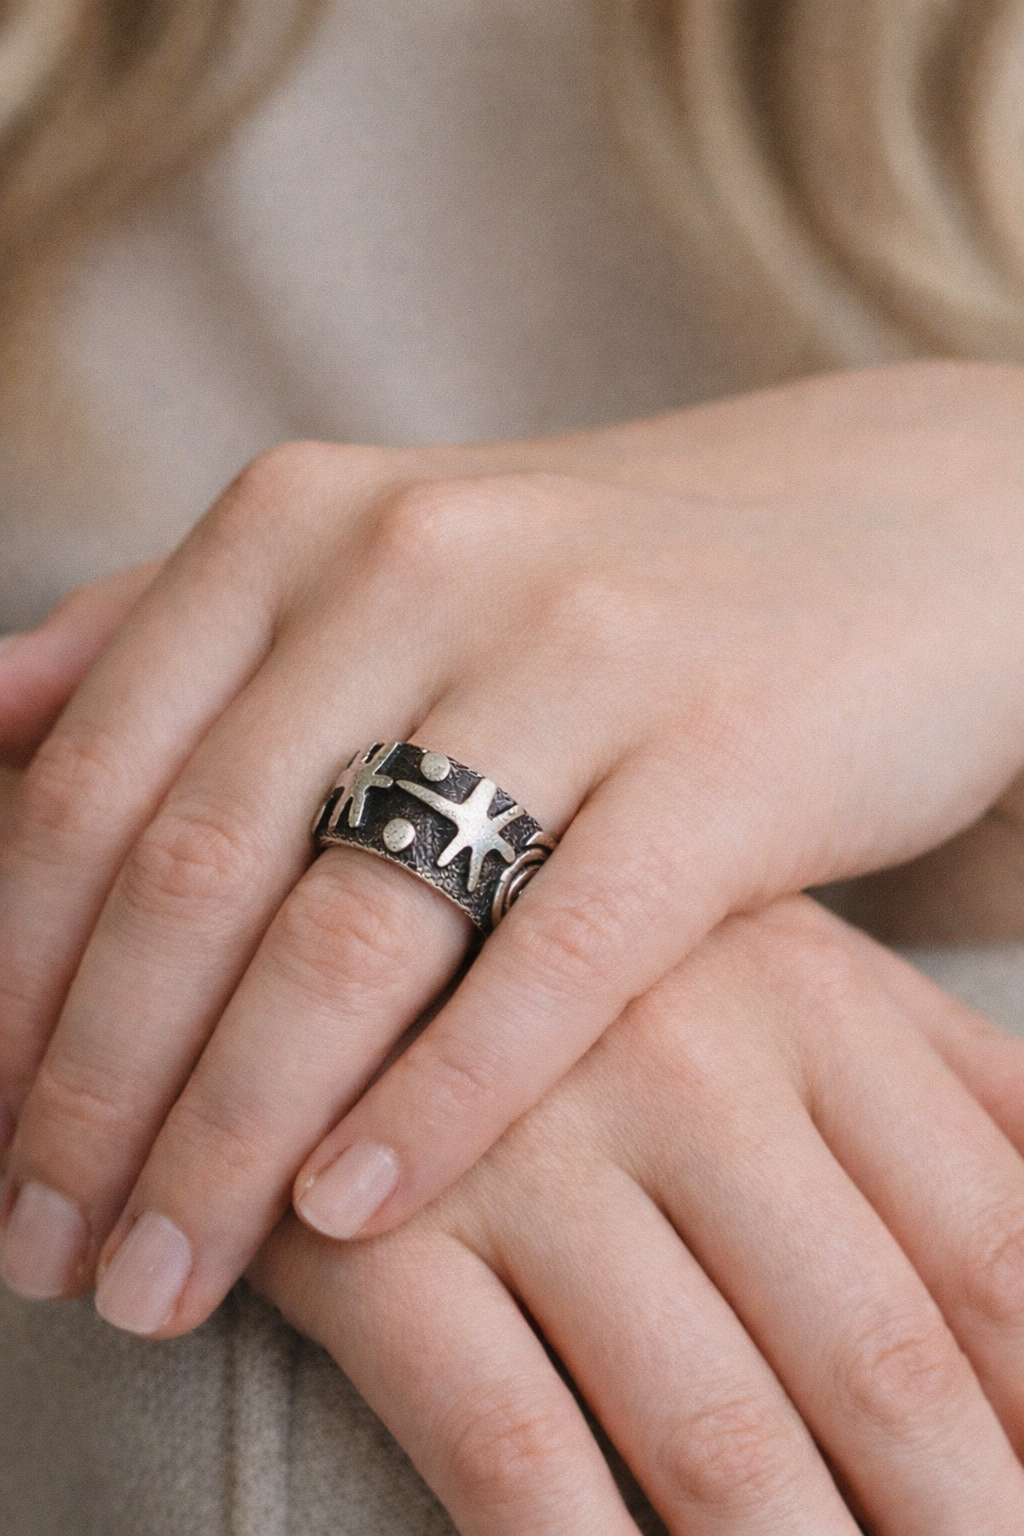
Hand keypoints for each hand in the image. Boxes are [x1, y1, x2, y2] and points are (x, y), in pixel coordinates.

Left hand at [3, 361, 1023, 1337]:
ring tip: (165, 1279)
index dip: (6, 984)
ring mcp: (578, 655)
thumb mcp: (371, 563)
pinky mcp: (726, 758)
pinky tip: (352, 1212)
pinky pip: (555, 960)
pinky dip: (439, 1101)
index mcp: (299, 521)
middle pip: (194, 874)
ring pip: (351, 933)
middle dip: (93, 1096)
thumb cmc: (594, 587)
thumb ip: (170, 632)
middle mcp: (417, 562)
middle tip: (45, 1255)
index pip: (89, 783)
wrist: (876, 535)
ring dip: (230, 1136)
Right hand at [249, 897, 1023, 1534]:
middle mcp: (686, 1063)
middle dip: (956, 1526)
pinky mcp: (380, 1229)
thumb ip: (966, 1090)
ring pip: (716, 1433)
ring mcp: (528, 1143)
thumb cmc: (630, 978)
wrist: (351, 918)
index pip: (997, 1250)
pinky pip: (508, 1446)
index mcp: (814, 999)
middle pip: (880, 1359)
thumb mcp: (809, 981)